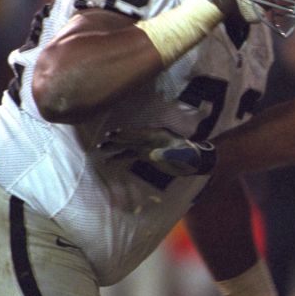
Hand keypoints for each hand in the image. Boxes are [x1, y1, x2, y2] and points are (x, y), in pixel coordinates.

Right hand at [98, 127, 215, 175]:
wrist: (194, 161)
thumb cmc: (188, 157)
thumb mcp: (180, 154)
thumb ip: (167, 153)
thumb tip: (152, 155)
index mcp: (159, 134)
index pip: (140, 133)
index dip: (128, 134)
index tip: (115, 133)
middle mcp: (151, 138)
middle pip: (131, 137)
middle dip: (117, 139)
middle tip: (104, 139)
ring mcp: (148, 146)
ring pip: (128, 146)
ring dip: (115, 148)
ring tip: (100, 149)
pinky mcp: (147, 154)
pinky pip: (130, 154)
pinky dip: (120, 157)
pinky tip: (109, 161)